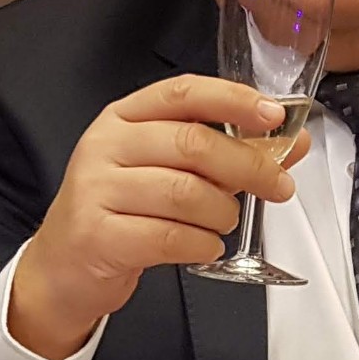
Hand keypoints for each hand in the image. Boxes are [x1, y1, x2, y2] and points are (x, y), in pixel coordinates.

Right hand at [10, 75, 310, 359]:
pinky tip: (204, 247)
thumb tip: (293, 142)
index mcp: (123, 118)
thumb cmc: (121, 212)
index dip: (233, 100)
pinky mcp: (98, 235)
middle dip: (248, 165)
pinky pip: (169, 237)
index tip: (274, 116)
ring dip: (223, 212)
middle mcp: (106, 146)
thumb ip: (226, 153)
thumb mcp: (166, 171)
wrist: (64, 266)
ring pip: (185, 193)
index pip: (183, 93)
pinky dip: (202, 245)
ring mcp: (97, 190)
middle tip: (278, 186)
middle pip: (192, 143)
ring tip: (224, 223)